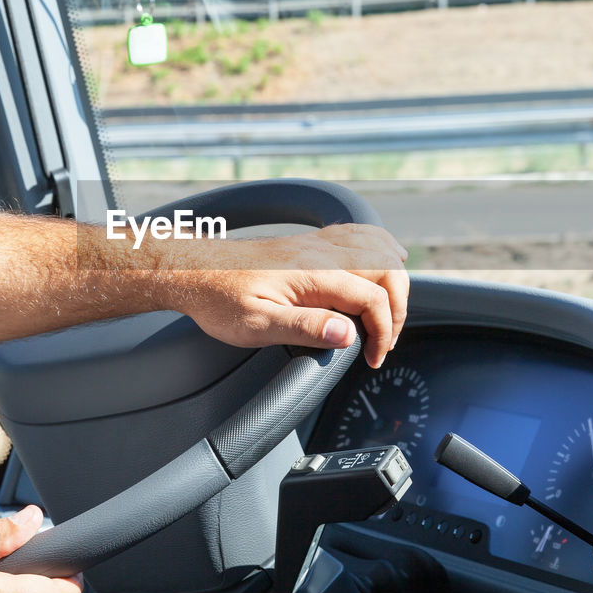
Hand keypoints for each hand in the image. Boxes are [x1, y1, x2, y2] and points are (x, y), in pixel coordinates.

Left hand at [164, 224, 409, 367]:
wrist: (194, 271)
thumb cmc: (220, 300)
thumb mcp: (257, 324)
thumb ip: (304, 327)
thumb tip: (347, 333)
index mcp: (315, 273)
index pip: (374, 298)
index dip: (383, 332)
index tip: (371, 358)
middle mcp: (322, 252)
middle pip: (388, 269)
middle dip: (398, 308)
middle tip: (383, 341)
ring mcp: (317, 244)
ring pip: (379, 247)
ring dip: (395, 279)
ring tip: (390, 311)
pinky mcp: (310, 243)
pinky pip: (360, 235)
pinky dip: (382, 247)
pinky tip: (387, 258)